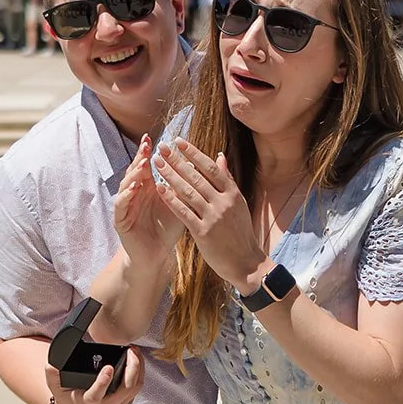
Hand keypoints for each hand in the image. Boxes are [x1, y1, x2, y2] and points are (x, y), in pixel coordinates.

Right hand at [45, 346, 144, 403]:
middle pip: (126, 388)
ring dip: (139, 369)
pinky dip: (139, 373)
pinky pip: (136, 388)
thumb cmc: (69, 399)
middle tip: (131, 350)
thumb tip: (51, 363)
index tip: (108, 367)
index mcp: (89, 402)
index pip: (98, 393)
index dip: (104, 381)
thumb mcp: (57, 389)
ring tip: (135, 351)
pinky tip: (137, 360)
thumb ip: (52, 375)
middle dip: (132, 368)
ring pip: (135, 388)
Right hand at [114, 136, 182, 267]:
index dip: (150, 152)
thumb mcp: (179, 204)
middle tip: (147, 145)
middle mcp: (134, 193)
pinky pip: (121, 205)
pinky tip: (133, 189)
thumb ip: (186, 186)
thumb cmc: (167, 228)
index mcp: (148, 187)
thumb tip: (199, 165)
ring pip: (126, 184)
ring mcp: (126, 205)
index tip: (157, 138)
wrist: (155, 255)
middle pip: (135, 171)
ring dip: (133, 173)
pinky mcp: (120, 220)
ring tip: (142, 164)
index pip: (148, 165)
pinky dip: (126, 196)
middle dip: (140, 157)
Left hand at [155, 137, 266, 290]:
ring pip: (188, 191)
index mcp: (232, 193)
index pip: (210, 167)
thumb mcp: (239, 203)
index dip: (193, 153)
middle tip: (161, 147)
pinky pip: (184, 212)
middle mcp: (223, 202)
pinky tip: (160, 189)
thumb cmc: (241, 232)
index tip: (178, 141)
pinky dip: (171, 199)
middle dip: (177, 160)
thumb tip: (220, 156)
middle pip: (196, 176)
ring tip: (157, 163)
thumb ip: (227, 180)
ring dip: (170, 176)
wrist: (245, 262)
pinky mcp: (203, 233)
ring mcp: (213, 217)